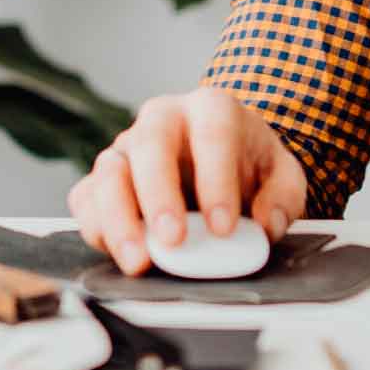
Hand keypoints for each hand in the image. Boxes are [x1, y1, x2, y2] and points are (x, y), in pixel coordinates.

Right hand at [67, 87, 307, 275]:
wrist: (221, 161)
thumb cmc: (248, 164)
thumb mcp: (282, 175)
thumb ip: (283, 197)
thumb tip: (265, 224)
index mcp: (211, 108)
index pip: (212, 134)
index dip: (216, 181)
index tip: (223, 227)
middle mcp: (162, 119)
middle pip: (150, 145)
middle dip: (159, 195)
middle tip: (173, 240)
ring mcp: (127, 147)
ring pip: (108, 172)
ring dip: (119, 219)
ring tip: (139, 260)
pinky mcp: (103, 178)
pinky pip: (86, 198)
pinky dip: (96, 227)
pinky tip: (117, 252)